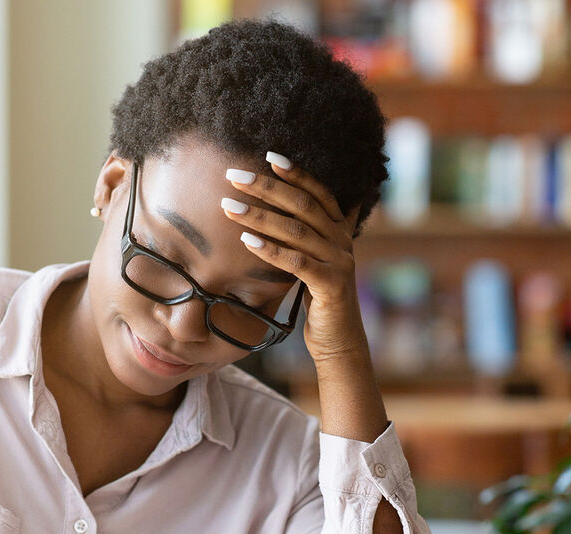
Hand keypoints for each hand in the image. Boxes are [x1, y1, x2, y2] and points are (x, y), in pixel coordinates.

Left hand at [223, 152, 365, 364]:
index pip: (319, 192)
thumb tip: (281, 215)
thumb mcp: (314, 262)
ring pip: (296, 230)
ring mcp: (339, 261)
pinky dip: (271, 250)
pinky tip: (246, 241)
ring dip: (259, 216)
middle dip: (266, 187)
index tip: (269, 155)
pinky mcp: (331, 284)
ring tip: (228, 206)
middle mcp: (342, 241)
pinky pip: (297, 262)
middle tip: (234, 176)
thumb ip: (306, 237)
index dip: (297, 173)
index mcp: (339, 231)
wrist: (339, 342)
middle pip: (303, 205)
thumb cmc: (319, 301)